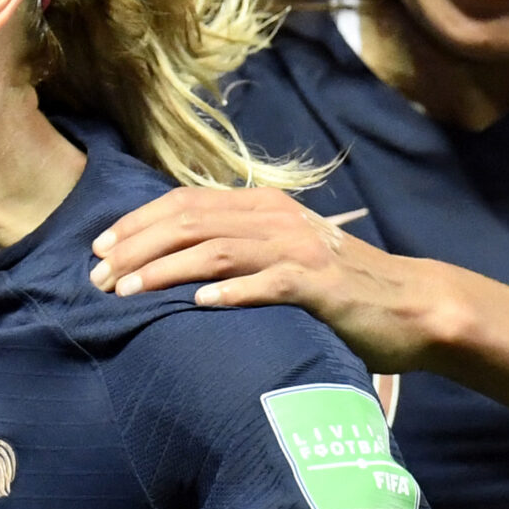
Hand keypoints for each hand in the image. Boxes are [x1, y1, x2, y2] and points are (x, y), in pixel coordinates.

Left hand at [88, 186, 451, 370]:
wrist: (411, 306)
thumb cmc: (336, 288)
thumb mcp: (280, 256)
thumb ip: (234, 249)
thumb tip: (170, 260)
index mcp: (261, 207)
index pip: (184, 202)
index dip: (136, 222)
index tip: (97, 248)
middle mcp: (275, 219)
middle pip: (190, 222)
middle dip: (137, 248)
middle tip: (98, 277)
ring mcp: (299, 250)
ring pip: (218, 250)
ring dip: (167, 270)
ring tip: (129, 291)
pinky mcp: (321, 285)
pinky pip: (270, 283)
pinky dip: (233, 292)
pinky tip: (199, 306)